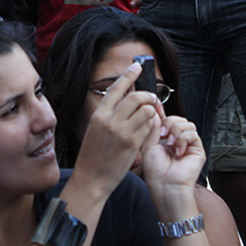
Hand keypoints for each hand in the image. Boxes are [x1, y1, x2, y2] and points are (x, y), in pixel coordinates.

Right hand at [72, 62, 160, 195]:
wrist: (91, 179)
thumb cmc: (93, 155)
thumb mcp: (95, 129)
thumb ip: (109, 114)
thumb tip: (125, 98)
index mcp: (99, 114)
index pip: (116, 87)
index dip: (129, 74)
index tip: (137, 66)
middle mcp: (110, 120)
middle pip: (136, 97)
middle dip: (148, 95)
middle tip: (152, 98)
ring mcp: (122, 132)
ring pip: (147, 111)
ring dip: (152, 110)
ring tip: (152, 115)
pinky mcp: (133, 144)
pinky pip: (149, 127)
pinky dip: (153, 125)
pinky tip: (151, 128)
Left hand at [141, 115, 206, 193]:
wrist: (166, 186)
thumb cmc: (156, 172)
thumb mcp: (148, 145)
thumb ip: (153, 127)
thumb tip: (154, 110)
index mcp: (164, 139)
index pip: (165, 120)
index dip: (161, 112)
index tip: (155, 105)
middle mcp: (176, 140)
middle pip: (177, 119)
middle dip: (168, 123)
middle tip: (162, 134)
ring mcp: (187, 145)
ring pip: (186, 123)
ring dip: (176, 130)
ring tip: (169, 144)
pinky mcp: (197, 149)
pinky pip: (193, 133)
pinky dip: (183, 138)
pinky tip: (178, 150)